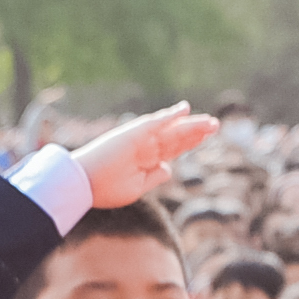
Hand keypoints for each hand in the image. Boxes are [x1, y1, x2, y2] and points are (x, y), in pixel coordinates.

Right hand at [62, 106, 214, 211]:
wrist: (83, 185)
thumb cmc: (104, 188)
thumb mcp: (136, 188)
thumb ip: (154, 177)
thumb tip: (169, 168)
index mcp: (146, 160)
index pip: (173, 148)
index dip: (190, 142)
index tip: (206, 136)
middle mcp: (145, 147)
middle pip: (176, 137)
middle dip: (196, 132)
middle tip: (215, 125)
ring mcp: (140, 139)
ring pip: (171, 130)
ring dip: (191, 125)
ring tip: (210, 122)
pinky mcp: (132, 134)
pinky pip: (155, 123)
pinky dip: (169, 116)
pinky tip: (184, 109)